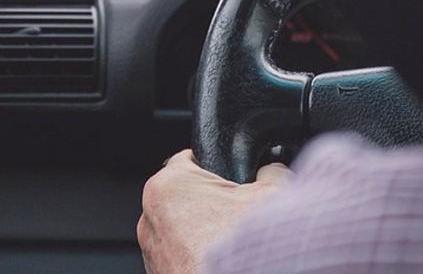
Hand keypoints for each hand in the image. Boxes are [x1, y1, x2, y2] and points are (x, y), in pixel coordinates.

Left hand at [137, 149, 290, 273]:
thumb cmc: (243, 249)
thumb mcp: (272, 194)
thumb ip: (270, 172)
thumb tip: (271, 168)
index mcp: (168, 185)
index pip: (191, 159)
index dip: (219, 167)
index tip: (234, 179)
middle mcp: (150, 217)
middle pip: (187, 196)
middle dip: (213, 203)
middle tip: (239, 215)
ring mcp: (151, 250)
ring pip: (182, 228)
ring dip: (205, 232)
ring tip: (232, 242)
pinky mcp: (158, 272)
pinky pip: (181, 254)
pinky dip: (198, 256)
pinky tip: (222, 262)